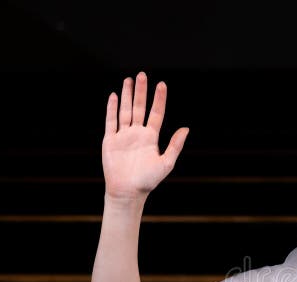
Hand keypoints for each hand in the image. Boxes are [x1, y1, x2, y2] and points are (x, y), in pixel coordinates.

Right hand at [102, 72, 188, 200]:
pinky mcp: (110, 140)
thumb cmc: (148, 180)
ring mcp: (123, 136)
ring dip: (127, 95)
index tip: (161, 84)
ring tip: (129, 80)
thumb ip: (175, 145)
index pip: (156, 114)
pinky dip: (112, 108)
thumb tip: (186, 129)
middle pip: (139, 108)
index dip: (159, 99)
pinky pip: (111, 121)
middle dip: (141, 91)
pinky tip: (114, 96)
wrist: (128, 191)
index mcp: (151, 138)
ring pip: (125, 110)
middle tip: (142, 74)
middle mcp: (137, 134)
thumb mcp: (166, 163)